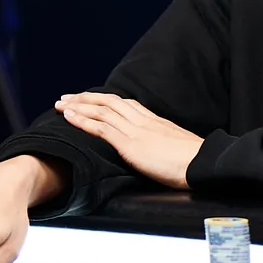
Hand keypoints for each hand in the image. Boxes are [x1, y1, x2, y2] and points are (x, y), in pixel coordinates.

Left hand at [53, 92, 202, 188]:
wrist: (202, 164)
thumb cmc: (195, 162)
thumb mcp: (176, 147)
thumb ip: (163, 145)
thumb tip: (158, 152)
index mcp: (154, 120)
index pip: (124, 104)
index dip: (104, 101)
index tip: (90, 100)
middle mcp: (143, 120)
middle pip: (109, 101)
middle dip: (85, 98)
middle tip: (66, 98)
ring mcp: (135, 130)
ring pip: (101, 110)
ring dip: (78, 106)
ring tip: (60, 105)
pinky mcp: (130, 143)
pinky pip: (101, 128)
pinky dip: (82, 120)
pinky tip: (69, 118)